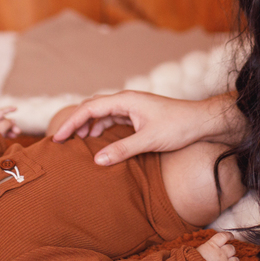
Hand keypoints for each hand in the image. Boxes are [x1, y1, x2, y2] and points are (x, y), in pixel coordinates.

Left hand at [0, 107, 20, 138]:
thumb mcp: (2, 127)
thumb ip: (8, 122)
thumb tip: (13, 120)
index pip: (1, 112)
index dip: (9, 109)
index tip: (16, 108)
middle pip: (5, 121)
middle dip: (12, 126)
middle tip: (18, 131)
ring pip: (5, 128)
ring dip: (11, 130)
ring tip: (16, 135)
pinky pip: (2, 133)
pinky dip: (8, 134)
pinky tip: (13, 136)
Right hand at [51, 92, 242, 165]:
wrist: (201, 122)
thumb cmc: (178, 127)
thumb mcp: (148, 140)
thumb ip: (122, 150)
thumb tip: (97, 160)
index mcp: (126, 100)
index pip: (90, 108)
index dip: (71, 122)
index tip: (58, 137)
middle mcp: (127, 100)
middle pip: (92, 108)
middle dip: (75, 122)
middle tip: (61, 140)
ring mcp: (132, 107)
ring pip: (102, 114)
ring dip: (88, 126)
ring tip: (76, 142)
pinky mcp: (138, 115)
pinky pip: (113, 119)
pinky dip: (101, 128)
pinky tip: (97, 140)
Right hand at [196, 232, 241, 260]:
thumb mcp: (196, 251)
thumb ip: (206, 248)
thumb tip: (209, 248)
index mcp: (212, 246)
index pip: (224, 236)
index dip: (229, 236)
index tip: (231, 237)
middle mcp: (221, 254)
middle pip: (231, 249)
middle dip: (230, 252)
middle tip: (225, 256)